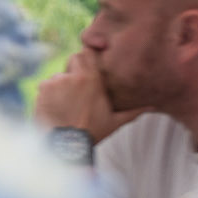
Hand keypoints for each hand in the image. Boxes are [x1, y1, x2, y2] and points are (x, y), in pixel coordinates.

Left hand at [34, 51, 148, 144]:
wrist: (67, 145)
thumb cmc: (92, 132)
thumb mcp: (116, 121)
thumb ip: (134, 110)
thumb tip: (155, 106)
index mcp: (92, 80)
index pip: (87, 52)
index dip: (87, 56)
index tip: (88, 64)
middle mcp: (73, 76)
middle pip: (73, 59)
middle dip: (75, 69)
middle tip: (77, 87)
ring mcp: (56, 81)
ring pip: (59, 75)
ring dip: (61, 85)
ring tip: (67, 104)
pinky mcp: (42, 89)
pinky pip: (45, 85)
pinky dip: (48, 94)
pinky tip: (56, 108)